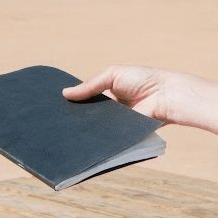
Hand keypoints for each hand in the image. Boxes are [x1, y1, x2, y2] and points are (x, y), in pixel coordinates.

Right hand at [63, 65, 217, 136]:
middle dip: (73, 120)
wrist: (164, 96)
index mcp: (106, 93)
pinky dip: (96, 141)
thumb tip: (65, 93)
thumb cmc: (143, 79)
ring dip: (82, 132)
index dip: (71, 104)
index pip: (84, 101)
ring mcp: (115, 125)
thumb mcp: (113, 75)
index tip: (52, 108)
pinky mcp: (122, 137)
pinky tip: (82, 143)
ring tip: (61, 135)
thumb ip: (90, 85)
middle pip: (86, 117)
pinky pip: (106, 141)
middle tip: (53, 124)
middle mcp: (109, 111)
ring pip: (94, 130)